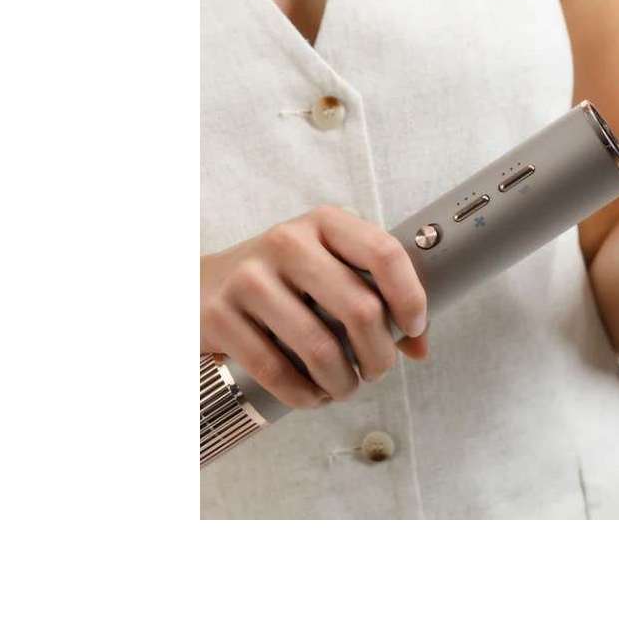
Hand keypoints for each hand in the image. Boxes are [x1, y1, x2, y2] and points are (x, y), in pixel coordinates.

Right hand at [200, 206, 427, 408]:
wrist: (199, 285)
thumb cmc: (283, 279)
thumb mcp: (329, 266)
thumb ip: (377, 296)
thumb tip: (419, 346)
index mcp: (325, 222)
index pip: (385, 253)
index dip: (411, 298)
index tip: (413, 328)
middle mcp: (287, 242)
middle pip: (359, 309)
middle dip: (379, 354)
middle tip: (377, 370)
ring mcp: (249, 279)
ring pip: (320, 348)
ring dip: (344, 382)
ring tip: (345, 386)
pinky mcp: (220, 317)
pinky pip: (277, 372)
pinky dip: (306, 395)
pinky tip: (314, 395)